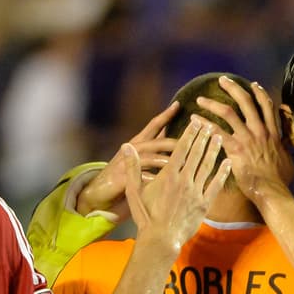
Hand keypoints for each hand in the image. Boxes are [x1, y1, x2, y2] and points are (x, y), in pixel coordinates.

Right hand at [76, 101, 179, 216]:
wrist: (98, 189)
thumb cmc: (123, 173)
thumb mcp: (138, 157)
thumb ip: (153, 146)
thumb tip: (173, 135)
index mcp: (138, 142)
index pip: (153, 125)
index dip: (165, 114)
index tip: (179, 104)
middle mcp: (132, 149)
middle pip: (157, 142)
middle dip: (176, 140)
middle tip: (194, 140)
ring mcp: (126, 162)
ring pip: (151, 158)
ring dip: (167, 160)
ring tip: (184, 163)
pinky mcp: (122, 177)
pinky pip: (141, 178)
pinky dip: (155, 180)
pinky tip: (167, 183)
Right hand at [125, 117, 229, 249]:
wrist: (160, 240)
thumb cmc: (145, 216)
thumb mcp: (134, 190)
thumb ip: (132, 167)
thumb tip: (126, 146)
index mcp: (169, 175)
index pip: (182, 149)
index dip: (190, 134)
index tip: (196, 122)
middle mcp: (184, 181)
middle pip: (197, 154)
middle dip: (203, 137)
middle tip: (210, 124)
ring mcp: (196, 192)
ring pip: (207, 166)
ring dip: (214, 150)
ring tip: (219, 137)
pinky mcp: (203, 205)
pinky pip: (215, 185)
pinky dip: (222, 173)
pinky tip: (227, 163)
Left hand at [196, 77, 293, 200]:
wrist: (272, 191)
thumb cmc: (280, 180)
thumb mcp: (287, 160)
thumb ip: (284, 149)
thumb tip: (286, 147)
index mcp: (272, 132)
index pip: (266, 106)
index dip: (259, 93)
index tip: (253, 84)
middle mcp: (260, 131)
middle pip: (246, 101)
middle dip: (233, 88)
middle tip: (222, 81)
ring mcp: (247, 138)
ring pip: (228, 112)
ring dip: (213, 104)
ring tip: (200, 100)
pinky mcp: (235, 149)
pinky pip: (217, 132)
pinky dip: (204, 124)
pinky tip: (194, 121)